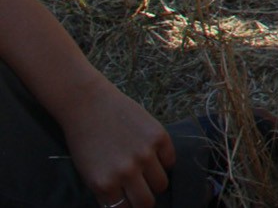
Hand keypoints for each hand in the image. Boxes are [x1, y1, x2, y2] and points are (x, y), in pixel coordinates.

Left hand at [58, 84, 174, 207]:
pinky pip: (170, 160)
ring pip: (161, 184)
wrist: (87, 104)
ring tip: (147, 173)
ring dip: (155, 182)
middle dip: (144, 201)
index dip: (128, 207)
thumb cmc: (84, 140)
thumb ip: (108, 191)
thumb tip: (127, 203)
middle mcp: (126, 172)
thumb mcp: (88, 173)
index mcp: (104, 184)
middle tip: (141, 193)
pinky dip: (164, 161)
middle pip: (146, 202)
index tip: (130, 202)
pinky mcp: (159, 136)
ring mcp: (145, 153)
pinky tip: (153, 155)